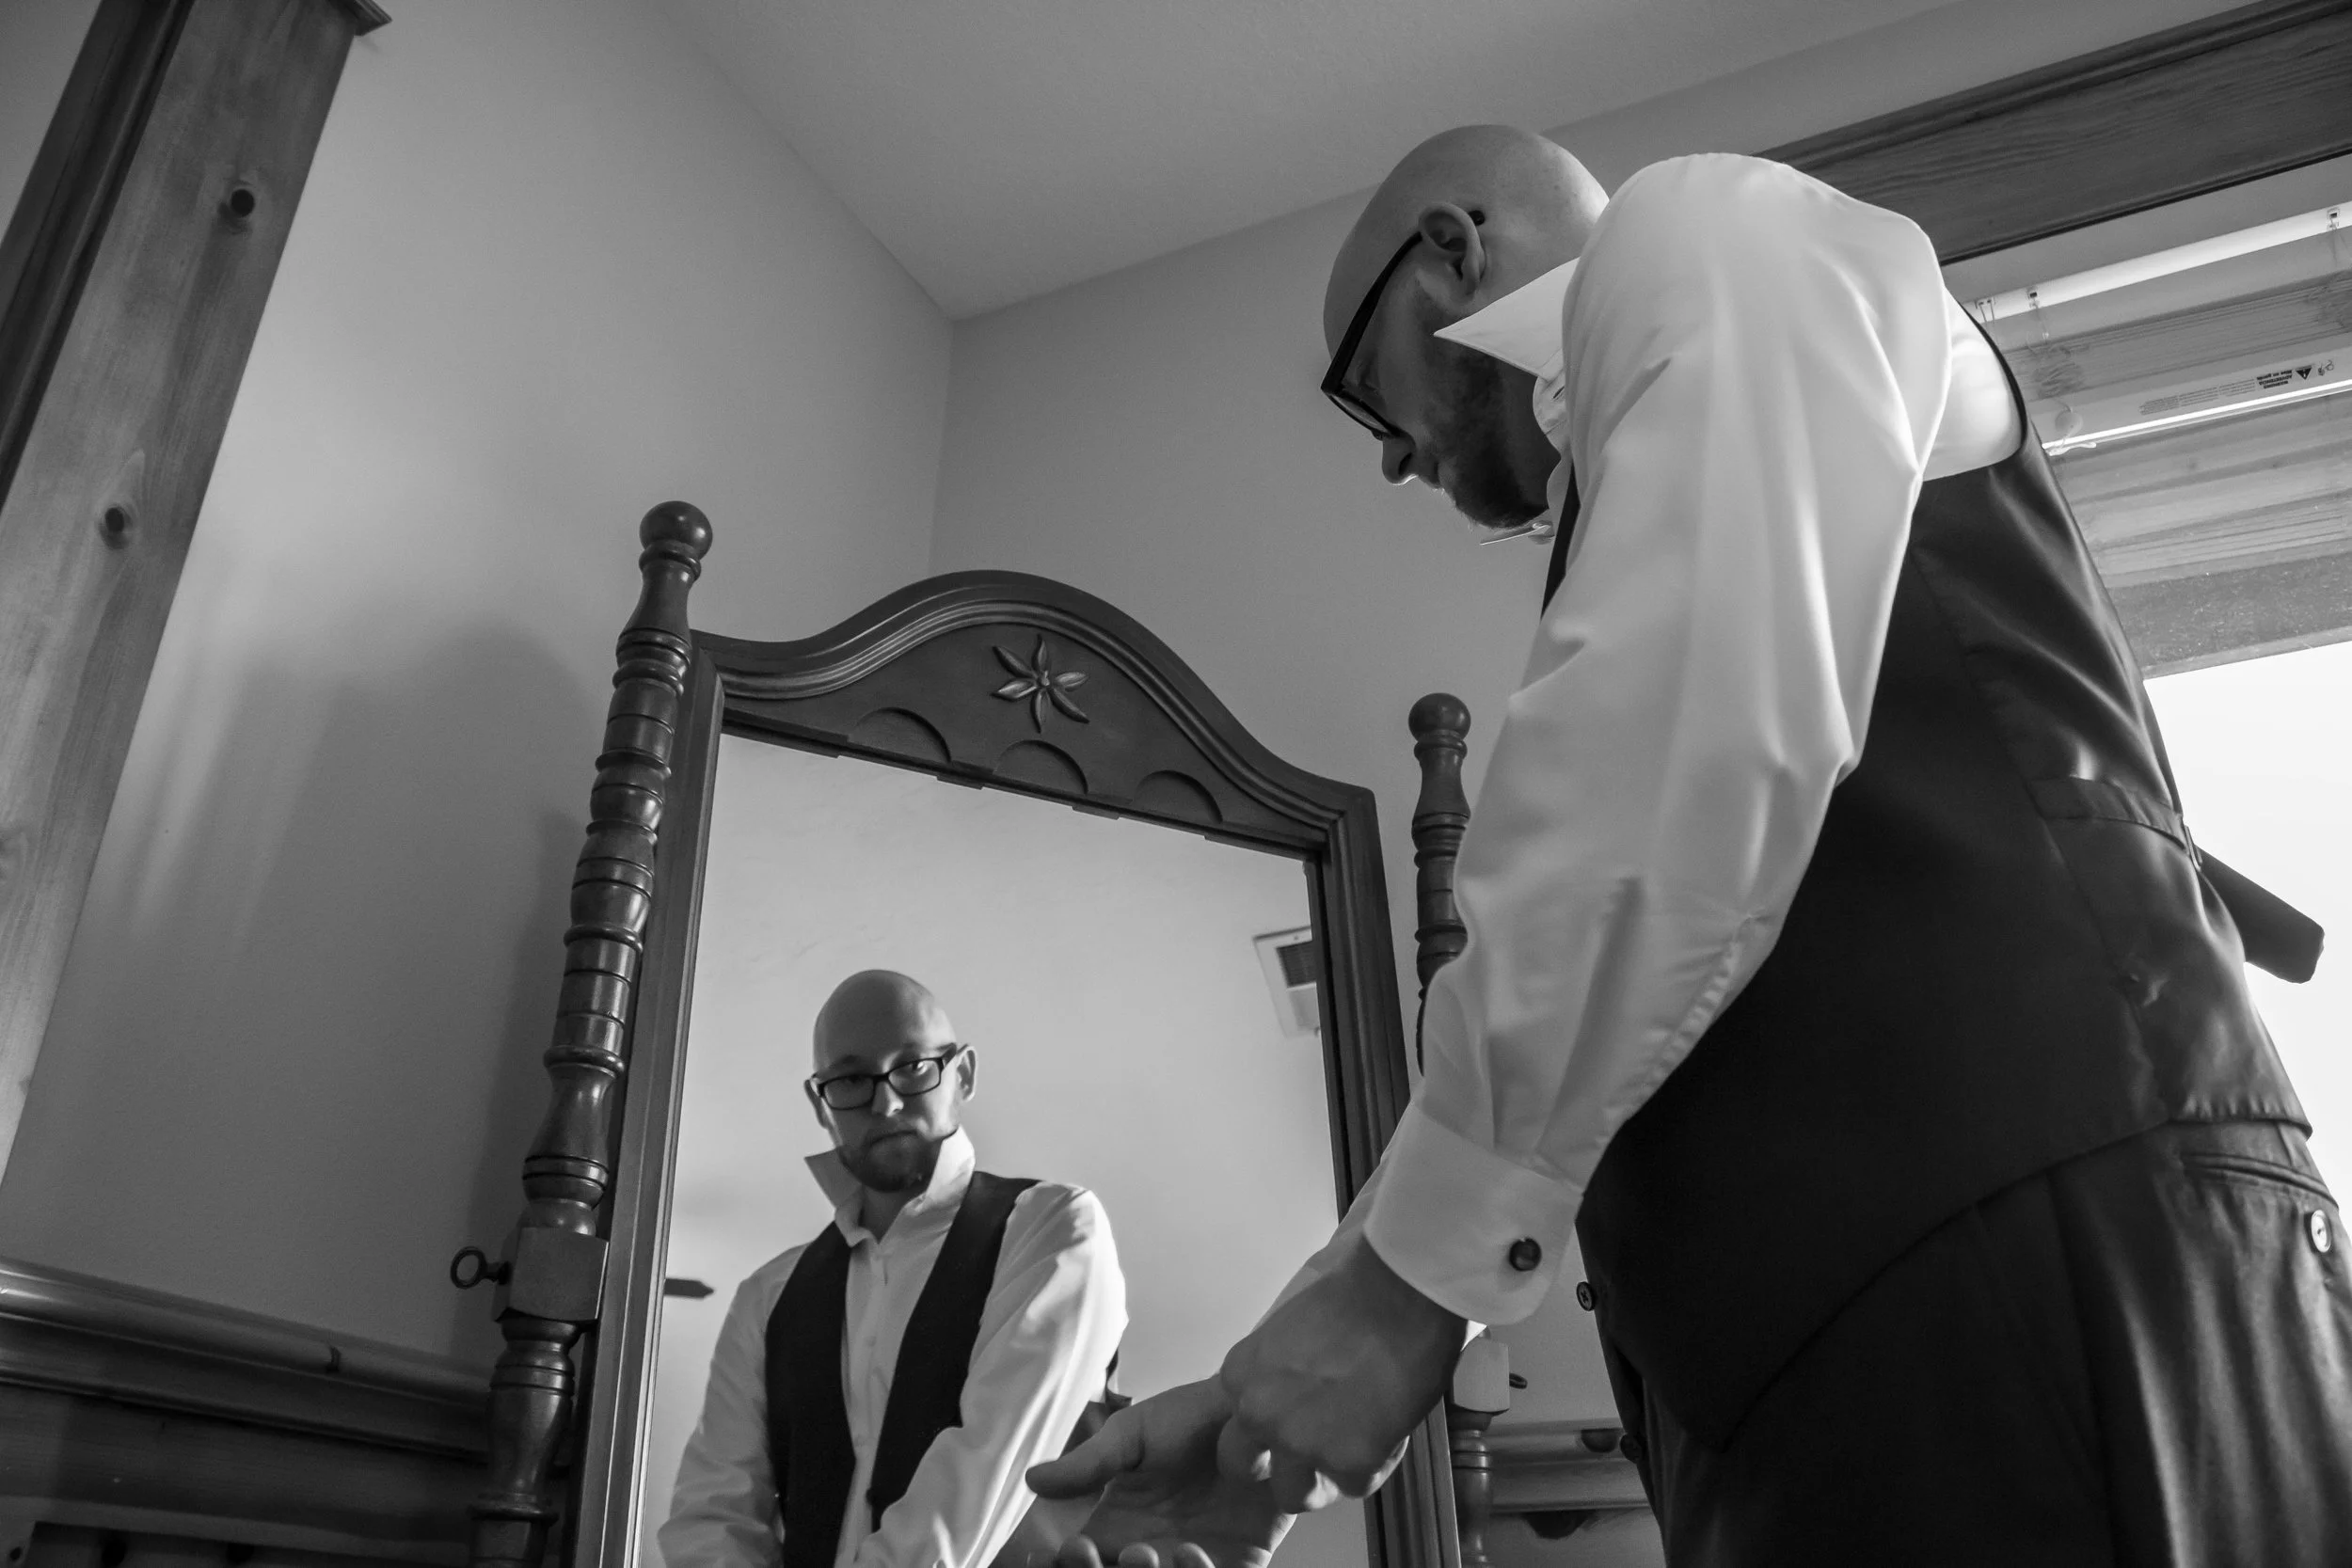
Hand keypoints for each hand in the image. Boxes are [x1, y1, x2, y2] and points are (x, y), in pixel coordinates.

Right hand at [1027, 1378, 1292, 1567]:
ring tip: (1148, 1551)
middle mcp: (1150, 1551)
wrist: (1254, 1411)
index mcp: (1117, 1527)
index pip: (1083, 1561)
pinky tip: (1191, 1551)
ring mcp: (1192, 1562)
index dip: (1071, 1563)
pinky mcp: (1237, 1565)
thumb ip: (1087, 1464)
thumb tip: (1032, 1480)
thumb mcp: (1130, 1437)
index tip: (1070, 1549)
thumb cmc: (1187, 1418)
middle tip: (1115, 1551)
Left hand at [1218, 1232, 1462, 1510]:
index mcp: (1239, 1375)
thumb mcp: (1287, 1331)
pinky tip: (1389, 1434)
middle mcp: (1259, 1414)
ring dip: (1321, 1479)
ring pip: (1295, 1494)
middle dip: (1272, 1466)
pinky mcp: (1348, 1462)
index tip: (1290, 1417)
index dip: (1262, 1425)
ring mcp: (1300, 1443)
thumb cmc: (1351, 1295)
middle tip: (1311, 1451)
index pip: (1232, 1421)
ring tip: (1353, 1451)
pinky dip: (1373, 1465)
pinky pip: (1355, 1485)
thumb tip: (1294, 1392)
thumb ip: (1277, 1372)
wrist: (1399, 1294)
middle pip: (1243, 1468)